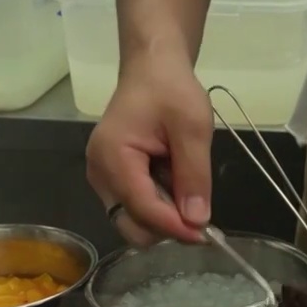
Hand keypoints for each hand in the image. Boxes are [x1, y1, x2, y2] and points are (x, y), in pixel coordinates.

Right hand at [86, 54, 212, 244]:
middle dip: (167, 227)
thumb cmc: (171, 91)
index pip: (143, 208)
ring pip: (133, 221)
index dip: (175, 227)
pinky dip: (157, 207)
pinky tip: (173, 183)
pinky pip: (134, 208)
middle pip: (132, 225)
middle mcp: (99, 173)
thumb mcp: (193, 128)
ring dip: (164, 216)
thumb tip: (197, 220)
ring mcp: (102, 178)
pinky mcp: (111, 180)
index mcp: (113, 156)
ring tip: (184, 186)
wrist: (152, 71)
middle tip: (199, 212)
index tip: (207, 236)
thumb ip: (194, 174)